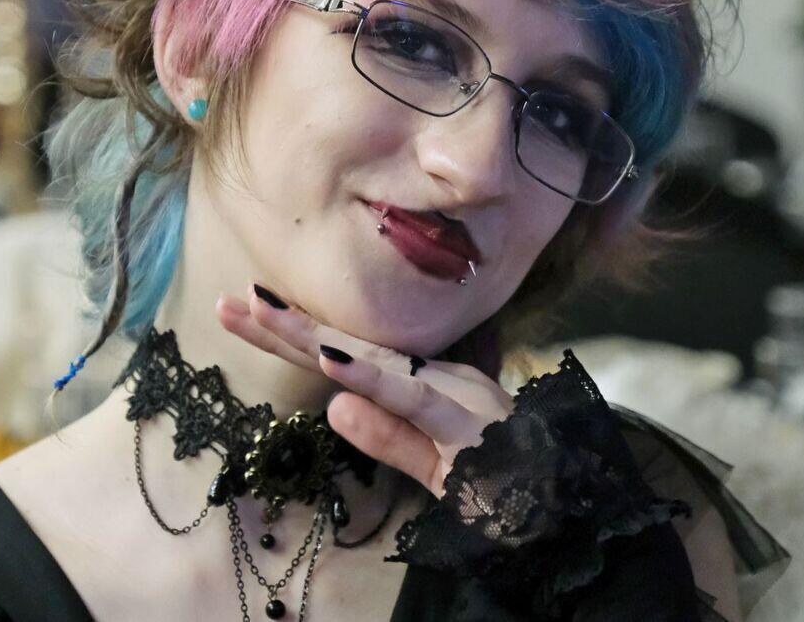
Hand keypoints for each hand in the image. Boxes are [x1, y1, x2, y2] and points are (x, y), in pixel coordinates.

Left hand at [216, 284, 514, 497]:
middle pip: (345, 348)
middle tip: (231, 301)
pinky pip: (416, 401)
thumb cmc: (507, 475)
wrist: (573, 502)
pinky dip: (377, 383)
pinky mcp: (465, 428)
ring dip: (318, 339)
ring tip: (267, 316)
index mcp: (417, 385)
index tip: (240, 308)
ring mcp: (448, 398)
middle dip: (285, 325)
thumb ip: (388, 437)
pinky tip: (336, 369)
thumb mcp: (435, 461)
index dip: (291, 333)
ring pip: (373, 362)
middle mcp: (428, 380)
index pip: (342, 356)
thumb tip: (334, 407)